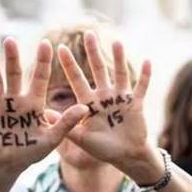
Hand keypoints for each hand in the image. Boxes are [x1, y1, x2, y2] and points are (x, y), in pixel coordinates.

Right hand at [0, 38, 87, 175]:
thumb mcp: (52, 138)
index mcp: (35, 103)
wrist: (11, 163)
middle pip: (14, 75)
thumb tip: (85, 108)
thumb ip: (67, 123)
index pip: (40, 78)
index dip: (43, 62)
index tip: (47, 43)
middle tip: (11, 39)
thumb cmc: (33, 150)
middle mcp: (16, 100)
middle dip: (13, 58)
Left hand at [57, 32, 154, 175]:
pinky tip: (147, 61)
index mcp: (89, 104)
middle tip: (88, 34)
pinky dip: (145, 76)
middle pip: (98, 70)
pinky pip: (141, 87)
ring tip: (116, 42)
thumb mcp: (81, 138)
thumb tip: (44, 113)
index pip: (77, 80)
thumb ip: (65, 125)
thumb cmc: (103, 149)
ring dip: (119, 59)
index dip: (70, 65)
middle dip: (93, 53)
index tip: (60, 48)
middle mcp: (104, 97)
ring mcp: (121, 99)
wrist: (126, 157)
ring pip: (120, 74)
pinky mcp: (136, 104)